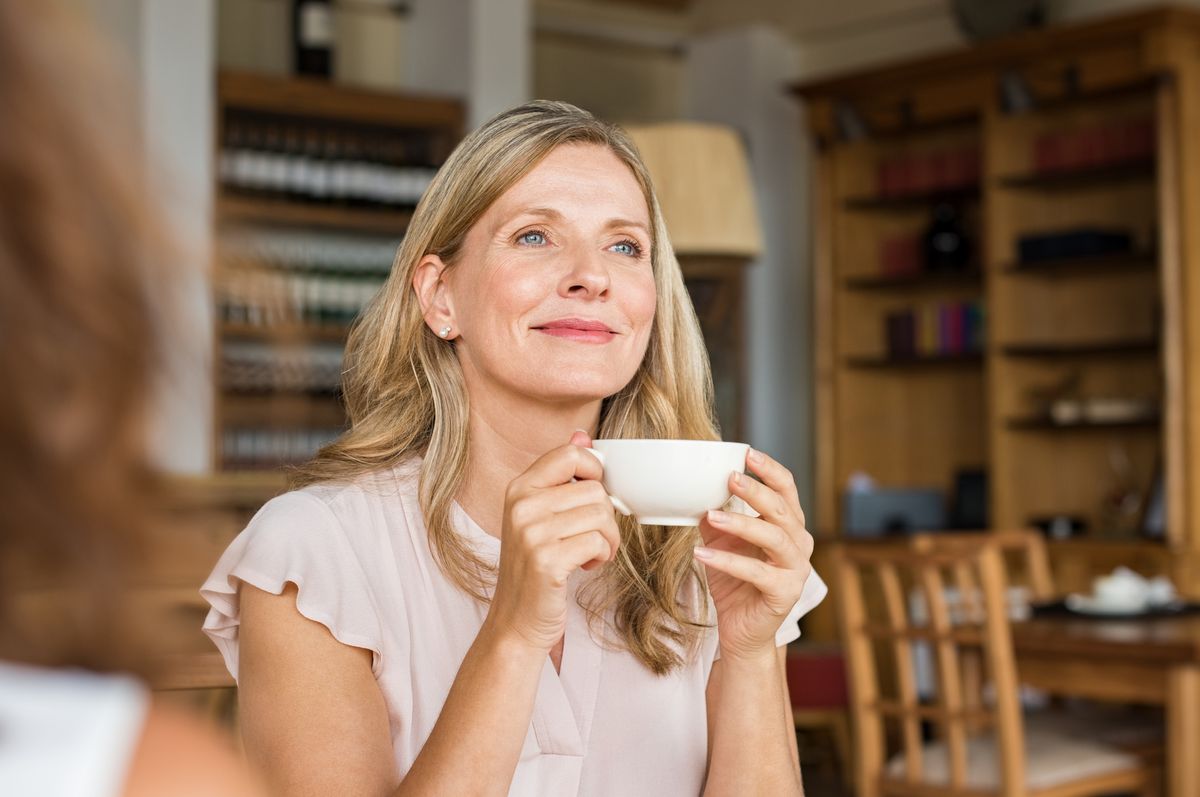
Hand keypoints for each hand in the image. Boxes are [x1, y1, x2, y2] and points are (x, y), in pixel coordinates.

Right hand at [485, 431, 620, 653]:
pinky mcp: (547, 561)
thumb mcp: (541, 516)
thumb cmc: (534, 567)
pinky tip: (584, 567)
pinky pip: (598, 541)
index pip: (571, 454)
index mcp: (519, 488)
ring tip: (589, 554)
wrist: (516, 621)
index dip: (595, 471)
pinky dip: (601, 556)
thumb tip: (583, 435)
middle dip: (605, 517)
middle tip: (592, 539)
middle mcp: (522, 505)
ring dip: (607, 540)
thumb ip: (561, 475)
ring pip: (601, 515)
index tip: (592, 497)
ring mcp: (532, 533)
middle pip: (594, 489)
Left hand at [695, 448, 812, 661]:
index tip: (747, 453)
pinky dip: (727, 561)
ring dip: (741, 523)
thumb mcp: (721, 541)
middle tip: (730, 477)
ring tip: (711, 515)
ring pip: (773, 537)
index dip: (770, 470)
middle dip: (756, 490)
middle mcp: (799, 544)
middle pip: (782, 509)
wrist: (741, 631)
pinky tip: (701, 554)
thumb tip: (694, 487)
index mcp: (789, 526)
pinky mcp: (784, 593)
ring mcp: (796, 570)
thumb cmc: (735, 582)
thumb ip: (715, 514)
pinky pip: (756, 572)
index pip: (787, 489)